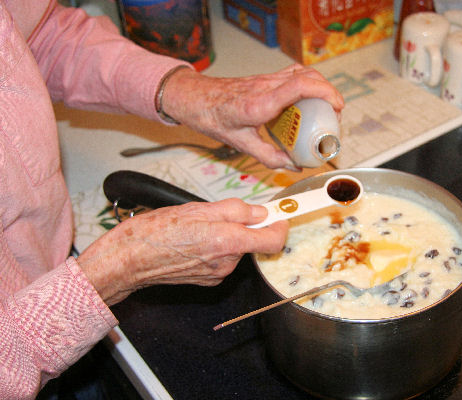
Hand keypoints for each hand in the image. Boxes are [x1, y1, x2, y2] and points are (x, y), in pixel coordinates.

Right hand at [77, 199, 287, 305]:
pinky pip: (222, 258)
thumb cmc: (156, 232)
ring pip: (235, 248)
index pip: (273, 240)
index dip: (281, 225)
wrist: (129, 260)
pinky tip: (193, 240)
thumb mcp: (199, 209)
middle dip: (243, 225)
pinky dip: (215, 246)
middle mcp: (227, 263)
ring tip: (198, 226)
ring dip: (227, 235)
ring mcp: (217, 274)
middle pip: (252, 241)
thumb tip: (260, 213)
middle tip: (219, 213)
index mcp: (228, 243)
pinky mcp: (207, 279)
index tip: (280, 214)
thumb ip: (235, 211)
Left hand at [160, 64, 343, 169]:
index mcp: (260, 103)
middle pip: (307, 76)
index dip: (324, 92)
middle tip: (335, 114)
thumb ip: (269, 157)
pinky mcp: (266, 78)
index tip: (337, 106)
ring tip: (326, 108)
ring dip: (320, 87)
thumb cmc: (213, 117)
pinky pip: (293, 75)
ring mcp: (266, 79)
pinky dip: (308, 83)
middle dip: (329, 92)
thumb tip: (294, 165)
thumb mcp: (241, 144)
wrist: (195, 98)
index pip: (299, 86)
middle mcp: (265, 86)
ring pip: (302, 72)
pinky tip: (309, 100)